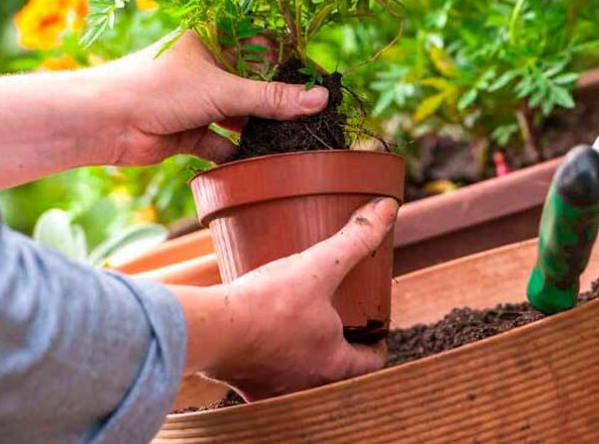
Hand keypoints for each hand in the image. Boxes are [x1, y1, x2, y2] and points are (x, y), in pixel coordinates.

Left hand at [96, 31, 327, 165]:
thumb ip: (273, 99)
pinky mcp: (190, 131)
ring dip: (260, 131)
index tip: (319, 84)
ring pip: (240, 116)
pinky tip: (258, 165)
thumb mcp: (223, 90)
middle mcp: (208, 68)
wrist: (104, 122)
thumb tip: (321, 100)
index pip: (264, 47)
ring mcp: (199, 101)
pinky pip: (223, 143)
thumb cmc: (158, 88)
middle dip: (278, 104)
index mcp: (215, 40)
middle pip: (254, 85)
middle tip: (312, 119)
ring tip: (290, 144)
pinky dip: (237, 154)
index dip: (290, 64)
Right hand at [170, 197, 397, 398]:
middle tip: (339, 320)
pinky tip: (260, 337)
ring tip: (302, 325)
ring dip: (305, 355)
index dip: (377, 343)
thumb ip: (355, 238)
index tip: (374, 328)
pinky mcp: (243, 385)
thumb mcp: (319, 266)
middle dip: (341, 348)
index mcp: (334, 365)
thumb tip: (388, 209)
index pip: (371, 362)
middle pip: (337, 372)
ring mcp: (274, 390)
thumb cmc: (268, 304)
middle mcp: (308, 386)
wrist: (210, 330)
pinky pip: (264, 375)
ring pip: (301, 375)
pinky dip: (268, 357)